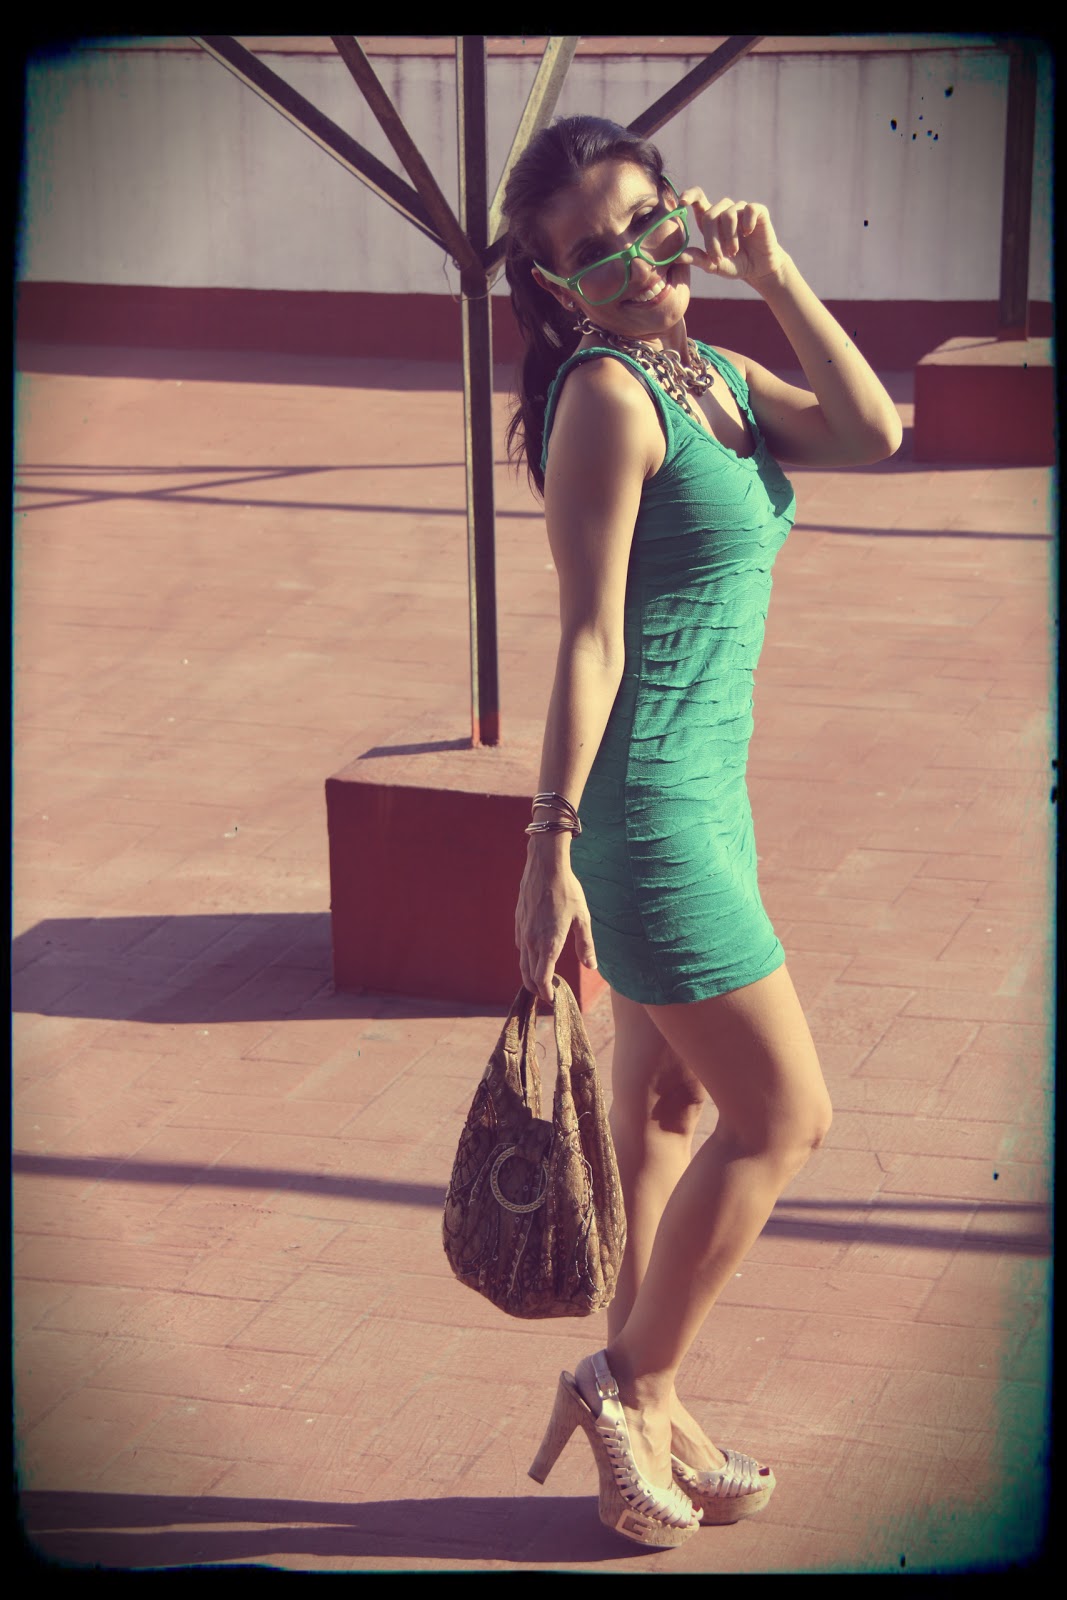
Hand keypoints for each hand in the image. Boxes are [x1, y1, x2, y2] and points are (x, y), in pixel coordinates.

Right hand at [515, 841, 596, 1005]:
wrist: (545, 866)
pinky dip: (526, 958)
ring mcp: (522, 931)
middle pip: (528, 976)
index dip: (547, 993)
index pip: (542, 979)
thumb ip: (585, 945)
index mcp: (549, 944)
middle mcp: (531, 941)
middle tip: (548, 995)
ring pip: (522, 962)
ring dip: (530, 976)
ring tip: (542, 981)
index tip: (554, 999)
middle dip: (537, 989)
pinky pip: (520, 946)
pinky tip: (536, 955)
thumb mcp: (583, 918)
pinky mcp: (519, 921)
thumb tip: (591, 966)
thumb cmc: (568, 891)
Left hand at [677, 189, 786, 286]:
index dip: (689, 195)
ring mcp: (742, 209)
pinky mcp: (759, 211)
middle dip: (712, 239)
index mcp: (711, 220)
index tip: (682, 202)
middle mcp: (725, 211)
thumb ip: (697, 259)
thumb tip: (677, 257)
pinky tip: (748, 234)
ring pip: (728, 214)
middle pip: (710, 215)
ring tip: (733, 252)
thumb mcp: (714, 265)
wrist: (759, 269)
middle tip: (718, 257)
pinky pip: (750, 209)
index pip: (698, 198)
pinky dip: (747, 223)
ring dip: (729, 237)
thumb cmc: (735, 265)